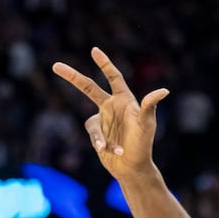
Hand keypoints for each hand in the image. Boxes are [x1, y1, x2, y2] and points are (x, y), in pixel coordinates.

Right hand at [52, 47, 168, 179]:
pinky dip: (103, 144)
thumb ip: (150, 106)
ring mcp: (103, 120)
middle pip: (88, 88)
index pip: (113, 77)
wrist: (132, 167)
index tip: (94, 50)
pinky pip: (94, 136)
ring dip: (101, 137)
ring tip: (114, 149)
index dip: (104, 64)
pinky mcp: (97, 134)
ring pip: (91, 123)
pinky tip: (113, 152)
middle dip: (73, 77)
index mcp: (124, 100)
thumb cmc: (143, 144)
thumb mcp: (147, 124)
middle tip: (55, 66)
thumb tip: (163, 91)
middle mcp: (111, 107)